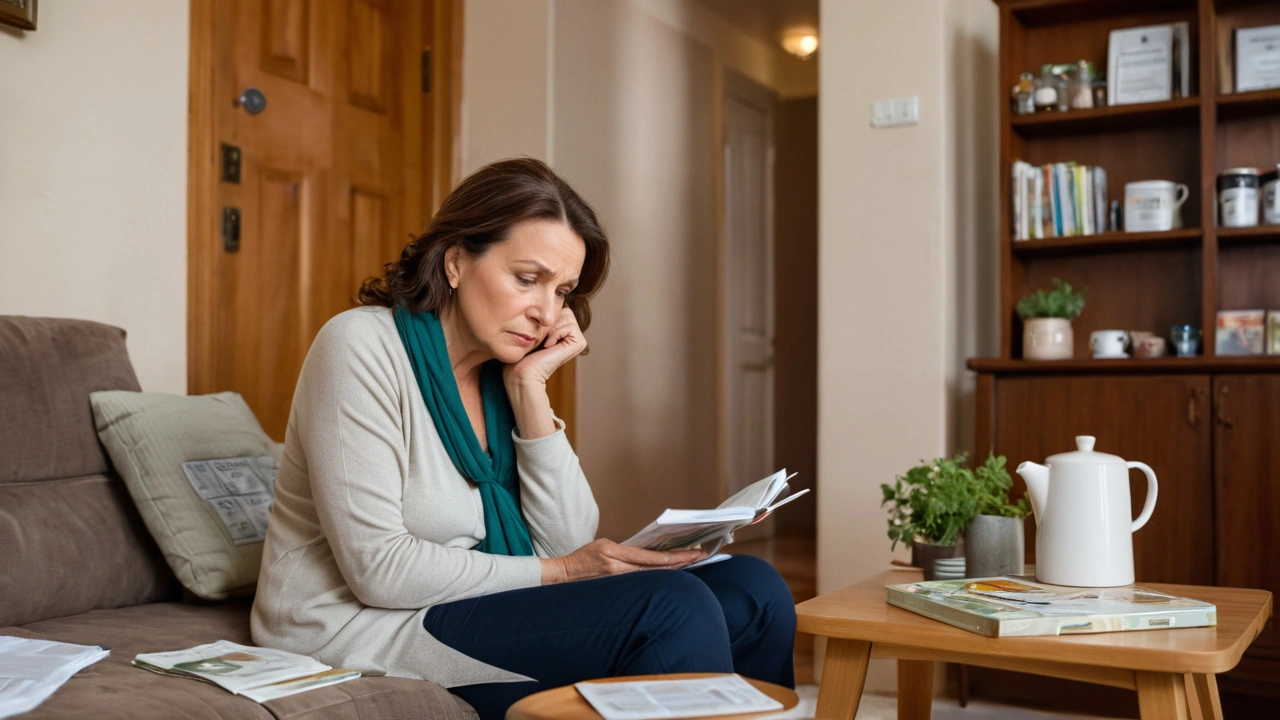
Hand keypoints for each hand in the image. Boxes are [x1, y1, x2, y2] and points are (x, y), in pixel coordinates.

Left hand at [504, 308, 587, 389]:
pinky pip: (569, 325)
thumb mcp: (534, 328)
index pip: (559, 307)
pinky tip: (549, 346)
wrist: (523, 371)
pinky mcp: (580, 343)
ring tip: (545, 343)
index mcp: (562, 330)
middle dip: (550, 321)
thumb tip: (552, 297)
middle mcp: (572, 334)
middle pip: (564, 309)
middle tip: (542, 339)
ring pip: (567, 315)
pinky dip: (556, 333)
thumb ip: (544, 316)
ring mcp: (577, 339)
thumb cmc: (523, 352)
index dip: (546, 317)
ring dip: (552, 327)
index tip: (536, 333)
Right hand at [540, 539, 704, 584]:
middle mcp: (617, 568)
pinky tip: (670, 575)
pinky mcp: (615, 587)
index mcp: (613, 553)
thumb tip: (650, 555)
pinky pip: (641, 583)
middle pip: (656, 568)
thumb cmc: (582, 558)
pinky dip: (658, 578)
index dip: (674, 557)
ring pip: (652, 577)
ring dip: (673, 570)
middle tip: (699, 556)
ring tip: (691, 563)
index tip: (691, 552)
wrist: (562, 576)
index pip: (651, 557)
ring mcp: (617, 580)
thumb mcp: (604, 545)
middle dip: (680, 562)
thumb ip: (626, 551)